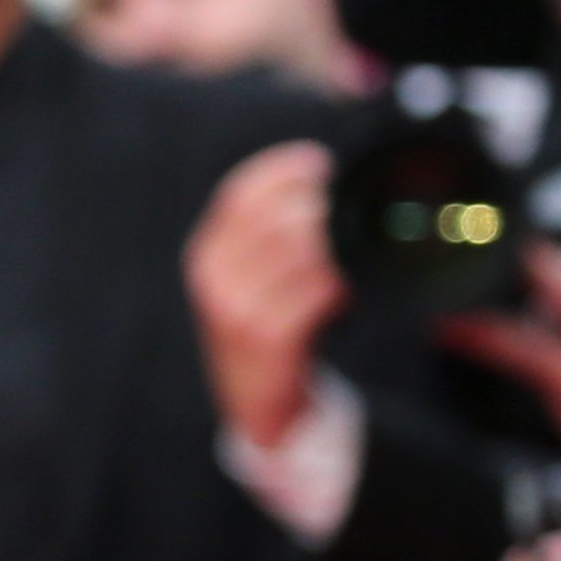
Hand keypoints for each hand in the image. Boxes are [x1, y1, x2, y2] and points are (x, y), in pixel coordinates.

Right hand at [186, 142, 343, 455]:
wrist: (255, 400)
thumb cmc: (264, 327)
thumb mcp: (251, 276)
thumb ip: (270, 234)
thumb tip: (319, 185)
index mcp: (208, 253)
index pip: (238, 194)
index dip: (279, 170)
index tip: (319, 160)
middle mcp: (213, 276)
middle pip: (270, 217)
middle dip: (316, 205)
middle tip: (348, 207)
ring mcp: (234, 307)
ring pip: (293, 252)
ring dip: (331, 245)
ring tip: (352, 250)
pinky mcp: (263, 336)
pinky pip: (309, 294)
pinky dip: (334, 284)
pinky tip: (347, 287)